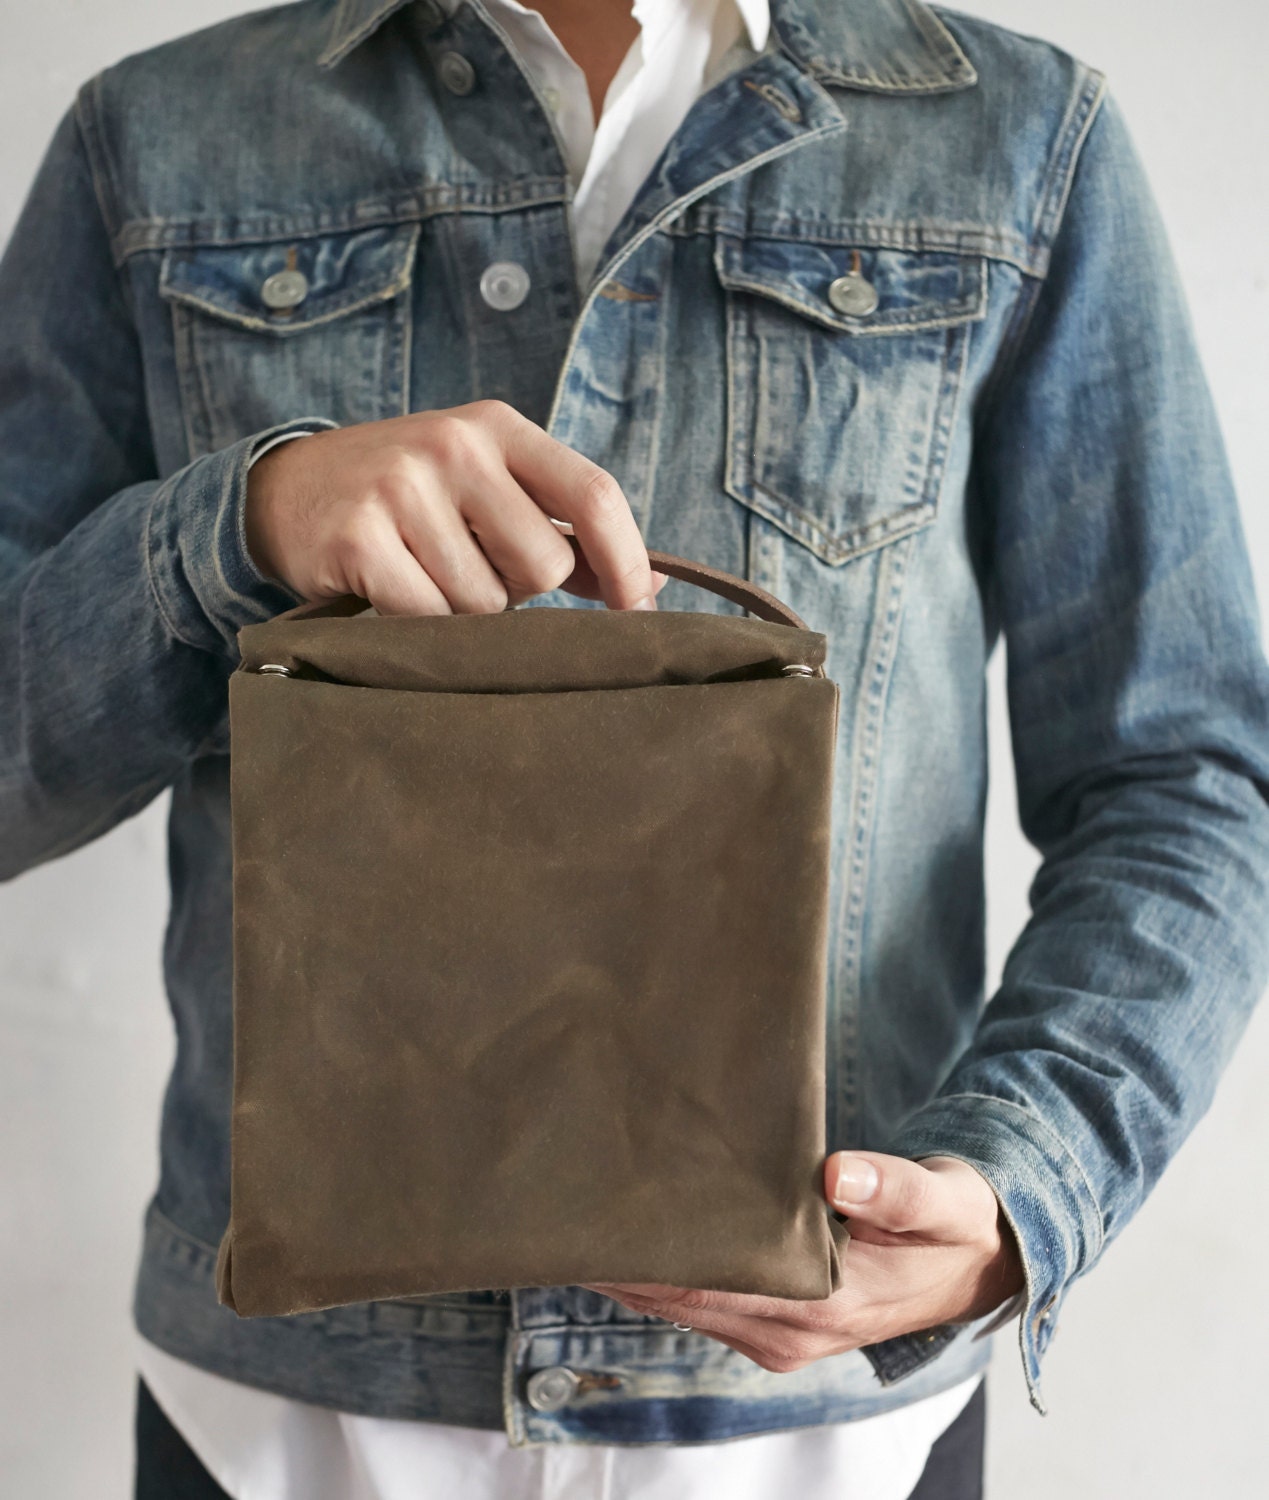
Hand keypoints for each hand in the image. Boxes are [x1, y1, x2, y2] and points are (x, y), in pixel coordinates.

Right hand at [244, 401, 668, 615]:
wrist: (287, 492)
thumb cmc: (408, 500)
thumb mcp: (485, 489)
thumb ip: (562, 529)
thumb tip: (650, 582)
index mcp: (497, 428)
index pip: (594, 495)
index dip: (627, 561)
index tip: (638, 610)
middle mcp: (454, 445)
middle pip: (543, 564)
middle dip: (518, 590)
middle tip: (469, 568)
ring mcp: (403, 487)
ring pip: (485, 602)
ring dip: (462, 611)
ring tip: (422, 574)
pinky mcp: (360, 537)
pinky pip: (429, 618)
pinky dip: (417, 625)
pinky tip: (390, 590)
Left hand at [583, 1153, 1024, 1372]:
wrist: (979, 1264)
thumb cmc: (955, 1223)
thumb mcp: (943, 1199)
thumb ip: (895, 1187)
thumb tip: (838, 1175)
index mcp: (823, 1303)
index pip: (709, 1282)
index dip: (649, 1254)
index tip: (597, 1215)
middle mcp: (789, 1331)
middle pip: (678, 1300)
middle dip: (621, 1259)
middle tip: (564, 1200)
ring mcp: (778, 1332)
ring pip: (680, 1305)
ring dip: (633, 1268)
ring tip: (578, 1211)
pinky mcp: (774, 1321)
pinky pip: (699, 1302)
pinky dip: (660, 1275)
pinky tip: (628, 1236)